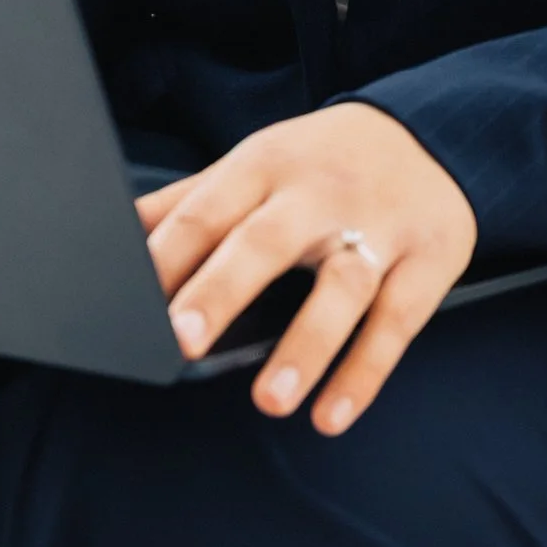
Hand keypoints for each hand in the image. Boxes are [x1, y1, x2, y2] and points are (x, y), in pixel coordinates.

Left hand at [136, 102, 478, 434]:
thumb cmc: (324, 161)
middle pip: (267, 241)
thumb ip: (188, 201)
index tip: (133, 303)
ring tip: (269, 400)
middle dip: (223, 290)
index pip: (207, 210)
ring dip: (306, 347)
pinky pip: (397, 323)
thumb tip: (114, 234)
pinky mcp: (427, 262)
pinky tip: (332, 413)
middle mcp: (319, 194)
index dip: (169, 256)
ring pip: (343, 287)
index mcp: (265, 165)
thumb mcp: (257, 162)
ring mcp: (379, 228)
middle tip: (184, 341)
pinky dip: (365, 373)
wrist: (432, 133)